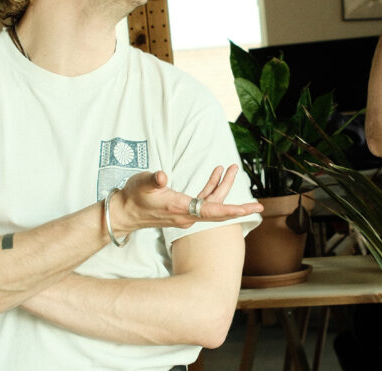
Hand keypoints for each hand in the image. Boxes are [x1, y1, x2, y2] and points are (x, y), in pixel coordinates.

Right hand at [111, 165, 262, 236]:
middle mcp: (187, 215)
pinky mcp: (182, 208)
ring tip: (232, 167)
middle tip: (258, 202)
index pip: (214, 211)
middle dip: (237, 202)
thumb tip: (162, 175)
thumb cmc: (133, 197)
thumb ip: (153, 179)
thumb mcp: (142, 184)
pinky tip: (216, 173)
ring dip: (223, 186)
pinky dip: (211, 186)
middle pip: (218, 209)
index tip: (254, 209)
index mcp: (182, 209)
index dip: (235, 210)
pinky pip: (202, 199)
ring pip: (211, 202)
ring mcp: (185, 213)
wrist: (124, 211)